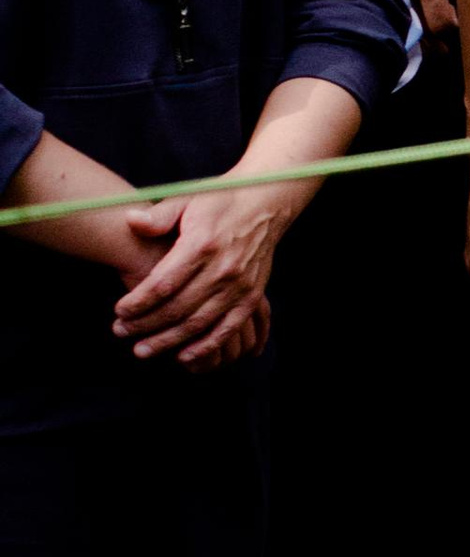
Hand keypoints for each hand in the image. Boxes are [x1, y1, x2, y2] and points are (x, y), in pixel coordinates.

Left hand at [112, 178, 295, 369]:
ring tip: (143, 350)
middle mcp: (222, 268)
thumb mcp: (186, 198)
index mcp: (201, 243)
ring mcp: (239, 285)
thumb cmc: (219, 200)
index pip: (163, 282)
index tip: (119, 311)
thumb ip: (159, 216)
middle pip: (177, 307)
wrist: (264, 202)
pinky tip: (184, 357)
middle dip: (145, 324)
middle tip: (121, 332)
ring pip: (199, 323)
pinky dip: (206, 346)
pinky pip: (228, 328)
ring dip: (169, 340)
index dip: (138, 301)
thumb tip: (130, 221)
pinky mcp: (251, 296)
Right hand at [378, 0, 456, 40]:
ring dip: (419, 37)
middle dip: (438, 44)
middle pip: (422, 38)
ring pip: (403, 32)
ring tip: (430, 29)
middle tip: (448, 39)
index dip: (455, 36)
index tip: (461, 34)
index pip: (443, 28)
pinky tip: (410, 16)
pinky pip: (388, 15)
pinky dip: (400, 22)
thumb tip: (462, 10)